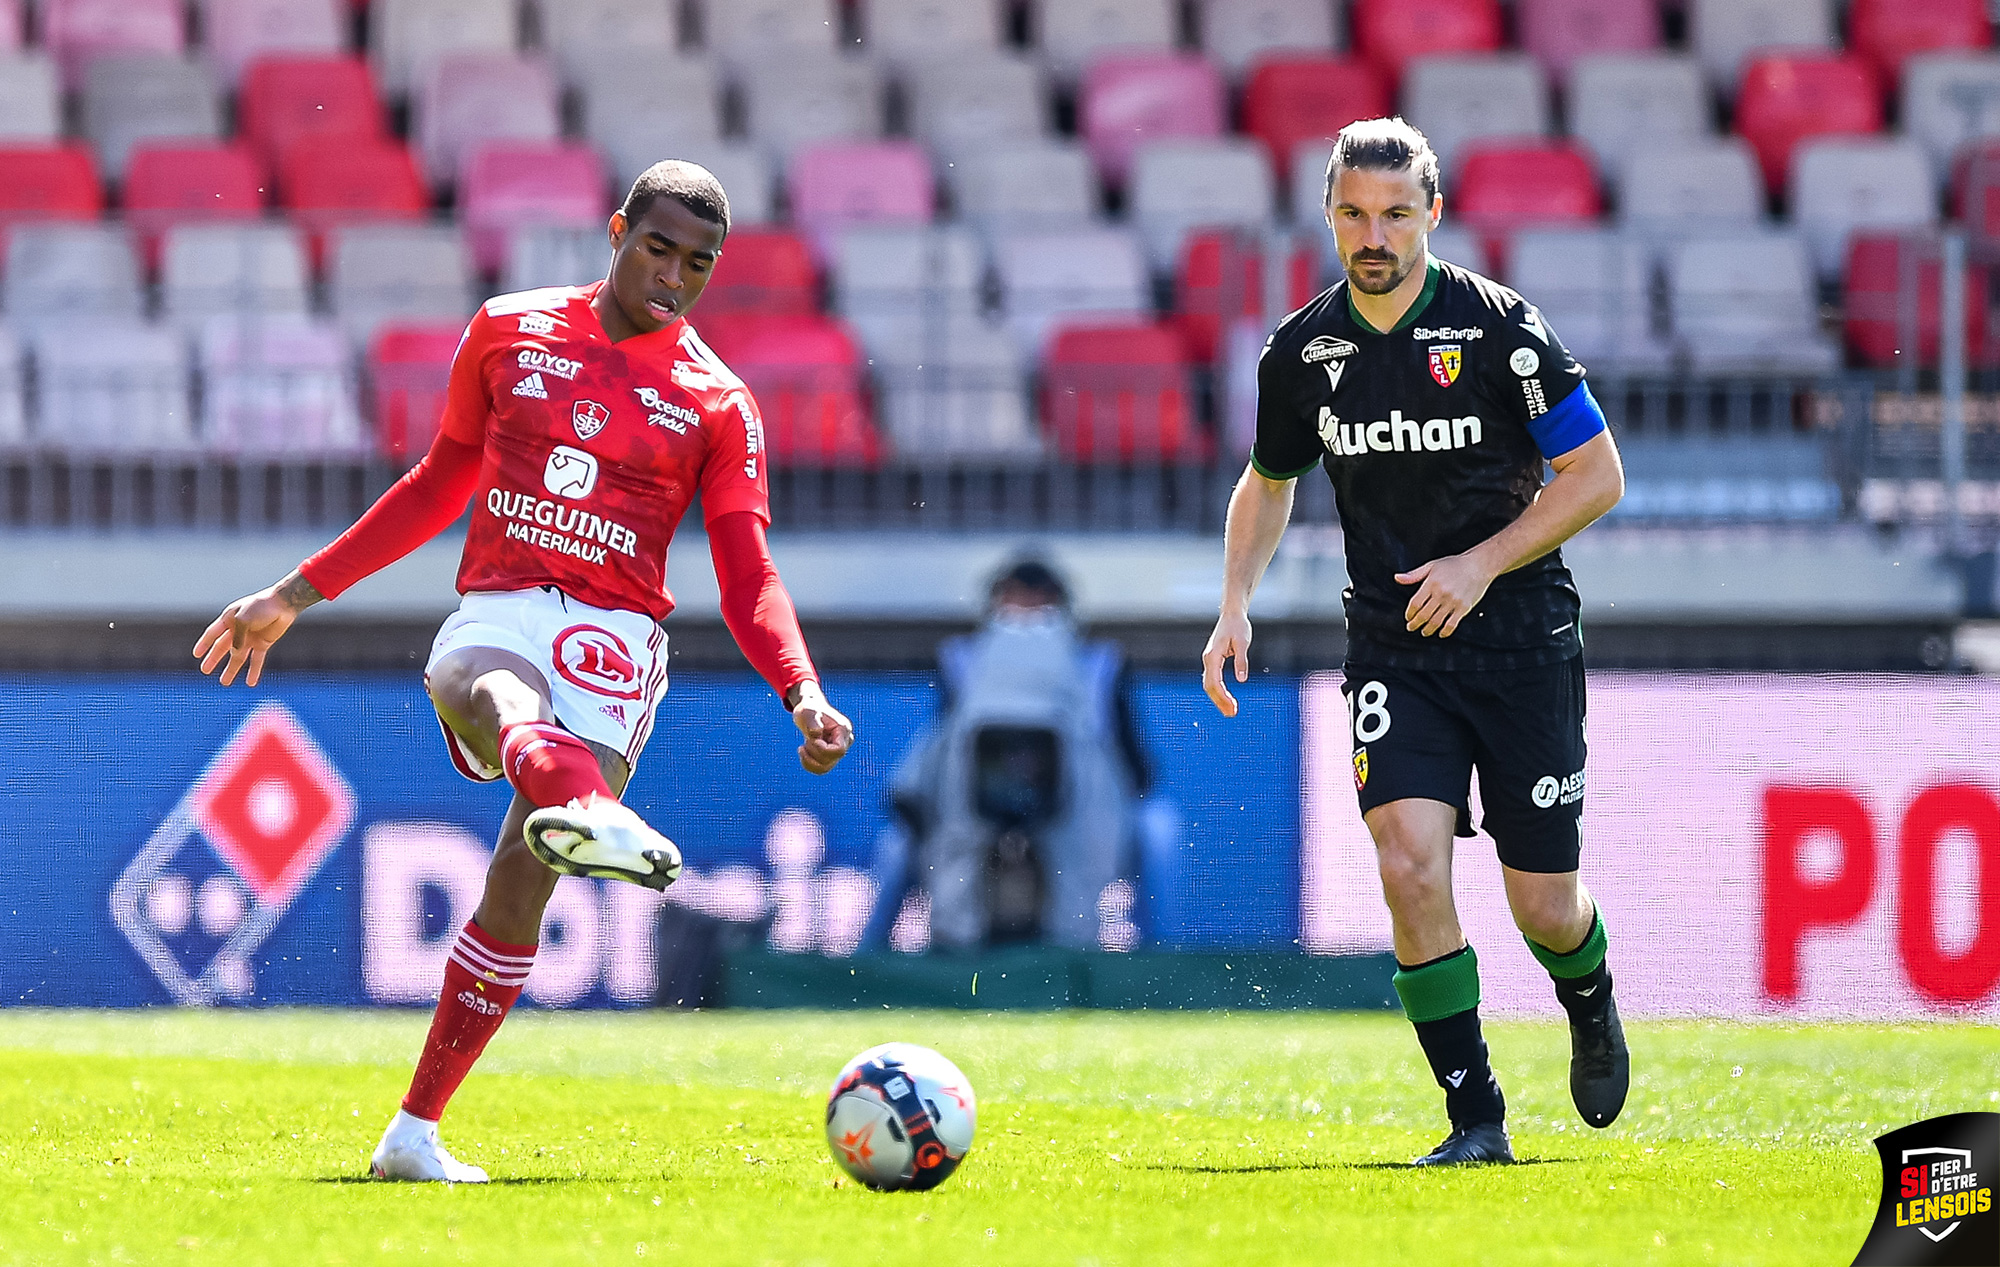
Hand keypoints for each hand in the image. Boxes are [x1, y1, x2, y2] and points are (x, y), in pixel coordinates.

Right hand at [193, 572, 317, 685]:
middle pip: (222, 647)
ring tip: (224, 682)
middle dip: (214, 659)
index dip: (204, 644)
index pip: (212, 633)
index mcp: (229, 618)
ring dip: (232, 669)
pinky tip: (250, 682)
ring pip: (238, 657)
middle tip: (204, 670)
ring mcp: (250, 637)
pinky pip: (256, 659)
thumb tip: (235, 654)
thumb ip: (238, 636)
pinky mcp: (263, 643)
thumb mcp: (245, 618)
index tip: (196, 655)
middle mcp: (238, 629)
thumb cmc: (262, 606)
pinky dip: (254, 671)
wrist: (284, 604)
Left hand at [789, 682, 853, 774]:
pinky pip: (821, 769)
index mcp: (843, 729)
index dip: (823, 749)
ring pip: (825, 768)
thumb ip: (812, 721)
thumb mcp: (808, 710)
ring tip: (803, 747)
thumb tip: (817, 733)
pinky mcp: (830, 756)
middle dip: (813, 752)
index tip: (812, 739)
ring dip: (809, 760)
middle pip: (831, 759)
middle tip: (806, 739)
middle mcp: (845, 741)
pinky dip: (808, 765)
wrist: (810, 710)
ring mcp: (838, 750)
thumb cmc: (810, 708)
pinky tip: (802, 752)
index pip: (839, 750)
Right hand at [1201, 608, 1252, 716]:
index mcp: (1213, 655)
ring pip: (1209, 685)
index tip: (1232, 706)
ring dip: (1218, 699)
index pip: (1214, 681)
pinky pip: (1213, 680)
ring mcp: (1209, 660)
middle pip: (1209, 686)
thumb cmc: (1238, 626)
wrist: (1232, 615)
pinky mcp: (1214, 661)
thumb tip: (1242, 679)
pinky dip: (1219, 691)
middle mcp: (1208, 659)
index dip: (1222, 696)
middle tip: (1232, 714)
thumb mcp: (1243, 642)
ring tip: (1231, 711)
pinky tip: (1226, 699)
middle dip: (1219, 701)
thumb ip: (1241, 661)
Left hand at [1396, 552, 1496, 637]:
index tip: (1408, 617)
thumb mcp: (1432, 566)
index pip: (1415, 603)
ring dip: (1428, 629)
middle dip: (1415, 624)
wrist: (1479, 565)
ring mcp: (1453, 602)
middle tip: (1411, 627)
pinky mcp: (1464, 608)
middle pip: (1424, 615)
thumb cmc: (1454, 565)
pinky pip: (1451, 624)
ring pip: (1436, 622)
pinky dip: (1445, 632)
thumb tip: (1397, 578)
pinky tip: (1441, 633)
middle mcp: (1441, 593)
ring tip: (1424, 632)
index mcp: (1431, 583)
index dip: (1409, 613)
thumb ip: (1414, 575)